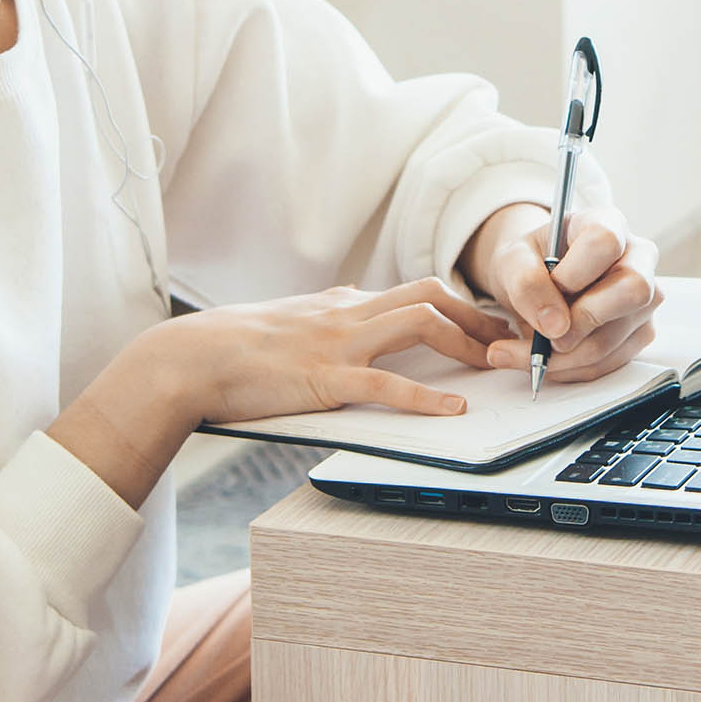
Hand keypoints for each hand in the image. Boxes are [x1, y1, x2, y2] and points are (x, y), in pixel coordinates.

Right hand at [154, 278, 514, 424]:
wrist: (192, 358)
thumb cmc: (233, 347)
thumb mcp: (292, 321)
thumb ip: (328, 316)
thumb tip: (351, 303)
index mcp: (342, 303)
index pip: (414, 290)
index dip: (459, 304)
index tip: (488, 323)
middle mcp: (347, 313)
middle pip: (430, 294)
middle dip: (476, 314)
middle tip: (509, 339)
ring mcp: (339, 342)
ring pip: (419, 323)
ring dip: (465, 342)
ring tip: (493, 365)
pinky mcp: (325, 378)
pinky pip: (386, 385)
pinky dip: (427, 398)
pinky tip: (453, 411)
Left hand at [462, 203, 661, 384]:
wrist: (535, 281)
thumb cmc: (530, 261)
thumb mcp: (513, 260)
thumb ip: (527, 283)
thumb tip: (555, 326)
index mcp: (607, 223)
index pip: (606, 242)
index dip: (575, 273)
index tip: (552, 285)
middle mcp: (637, 257)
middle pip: (632, 291)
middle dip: (581, 321)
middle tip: (546, 332)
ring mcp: (645, 297)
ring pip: (617, 336)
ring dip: (565, 356)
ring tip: (525, 352)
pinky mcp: (640, 331)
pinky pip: (611, 361)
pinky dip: (571, 369)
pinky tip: (544, 360)